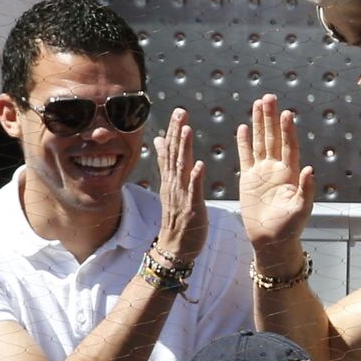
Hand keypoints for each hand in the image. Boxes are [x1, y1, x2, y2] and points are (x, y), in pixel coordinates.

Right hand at [153, 108, 207, 263]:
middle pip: (174, 154)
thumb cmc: (177, 218)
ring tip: (187, 130)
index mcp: (171, 179)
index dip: (174, 131)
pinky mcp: (191, 209)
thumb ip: (167, 163)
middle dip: (177, 132)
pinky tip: (199, 165)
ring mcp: (181, 196)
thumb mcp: (170, 187)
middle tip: (181, 112)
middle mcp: (174, 184)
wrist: (174, 248)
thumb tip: (161, 141)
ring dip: (184, 149)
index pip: (171, 150)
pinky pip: (193, 192)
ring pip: (182, 169)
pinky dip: (195, 178)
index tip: (178, 112)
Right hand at [237, 94, 313, 268]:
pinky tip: (243, 127)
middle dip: (271, 118)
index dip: (288, 130)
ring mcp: (262, 172)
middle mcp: (277, 169)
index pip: (289, 146)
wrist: (271, 241)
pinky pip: (245, 156)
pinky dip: (244, 142)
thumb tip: (310, 169)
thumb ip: (306, 189)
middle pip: (273, 137)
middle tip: (269, 97)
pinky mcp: (249, 179)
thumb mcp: (302, 209)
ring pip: (260, 142)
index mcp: (291, 174)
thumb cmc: (290, 228)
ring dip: (259, 124)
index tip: (287, 113)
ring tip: (258, 104)